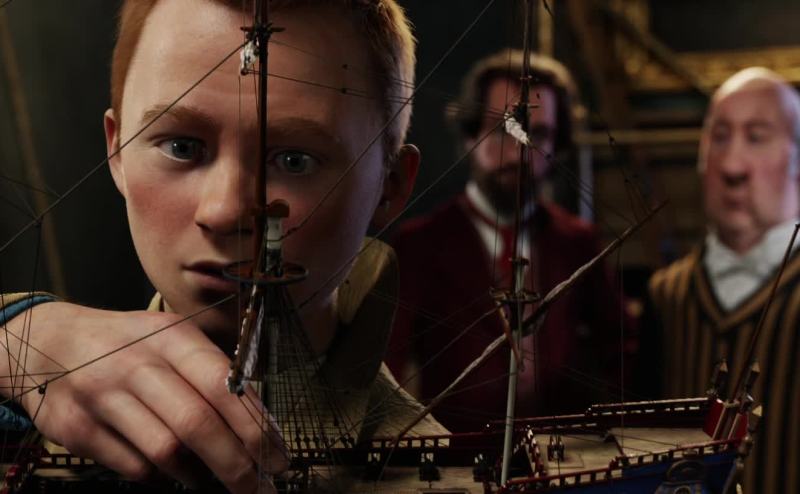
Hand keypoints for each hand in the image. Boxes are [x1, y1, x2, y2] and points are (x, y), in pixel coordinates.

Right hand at [1, 301, 287, 492]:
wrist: (50, 342)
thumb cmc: (130, 346)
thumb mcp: (172, 340)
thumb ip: (211, 374)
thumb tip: (259, 427)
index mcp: (171, 337)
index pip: (223, 386)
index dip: (255, 427)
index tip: (278, 457)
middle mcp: (136, 363)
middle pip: (196, 424)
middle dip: (235, 464)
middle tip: (258, 488)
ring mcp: (102, 395)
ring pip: (165, 451)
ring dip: (198, 474)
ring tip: (213, 478)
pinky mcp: (75, 428)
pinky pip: (133, 466)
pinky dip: (160, 475)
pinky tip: (171, 470)